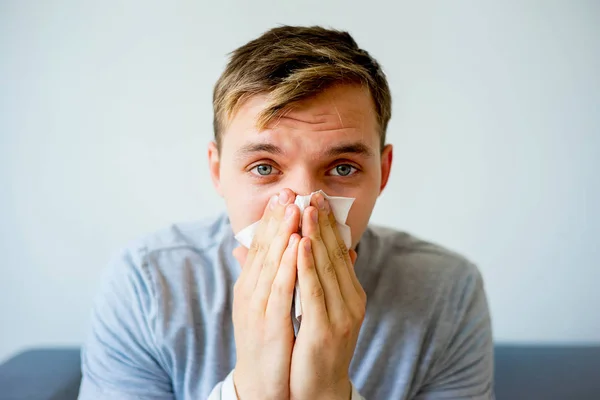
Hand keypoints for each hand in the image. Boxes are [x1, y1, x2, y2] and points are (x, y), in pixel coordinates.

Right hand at [231, 189, 300, 399]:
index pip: (261, 246)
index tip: (283, 195)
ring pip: (270, 263)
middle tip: (287, 191)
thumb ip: (275, 278)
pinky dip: (287, 265)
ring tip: (293, 208)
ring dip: (282, 233)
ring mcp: (257, 307)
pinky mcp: (268, 323)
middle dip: (276, 218)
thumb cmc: (269, 341)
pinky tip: (295, 245)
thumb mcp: (268, 304)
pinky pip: (279, 289)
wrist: (260, 382)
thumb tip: (286, 252)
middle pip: (263, 249)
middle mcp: (250, 292)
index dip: (271, 220)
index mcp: (251, 286)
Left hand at [290, 192, 365, 399]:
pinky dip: (307, 266)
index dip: (328, 224)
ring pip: (327, 268)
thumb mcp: (321, 308)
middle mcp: (350, 301)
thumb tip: (329, 250)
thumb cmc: (315, 346)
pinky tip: (301, 245)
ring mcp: (342, 315)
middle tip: (315, 194)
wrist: (319, 387)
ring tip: (307, 210)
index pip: (339, 252)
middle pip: (336, 254)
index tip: (317, 199)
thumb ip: (322, 279)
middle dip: (324, 223)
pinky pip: (314, 292)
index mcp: (350, 293)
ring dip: (317, 236)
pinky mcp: (326, 329)